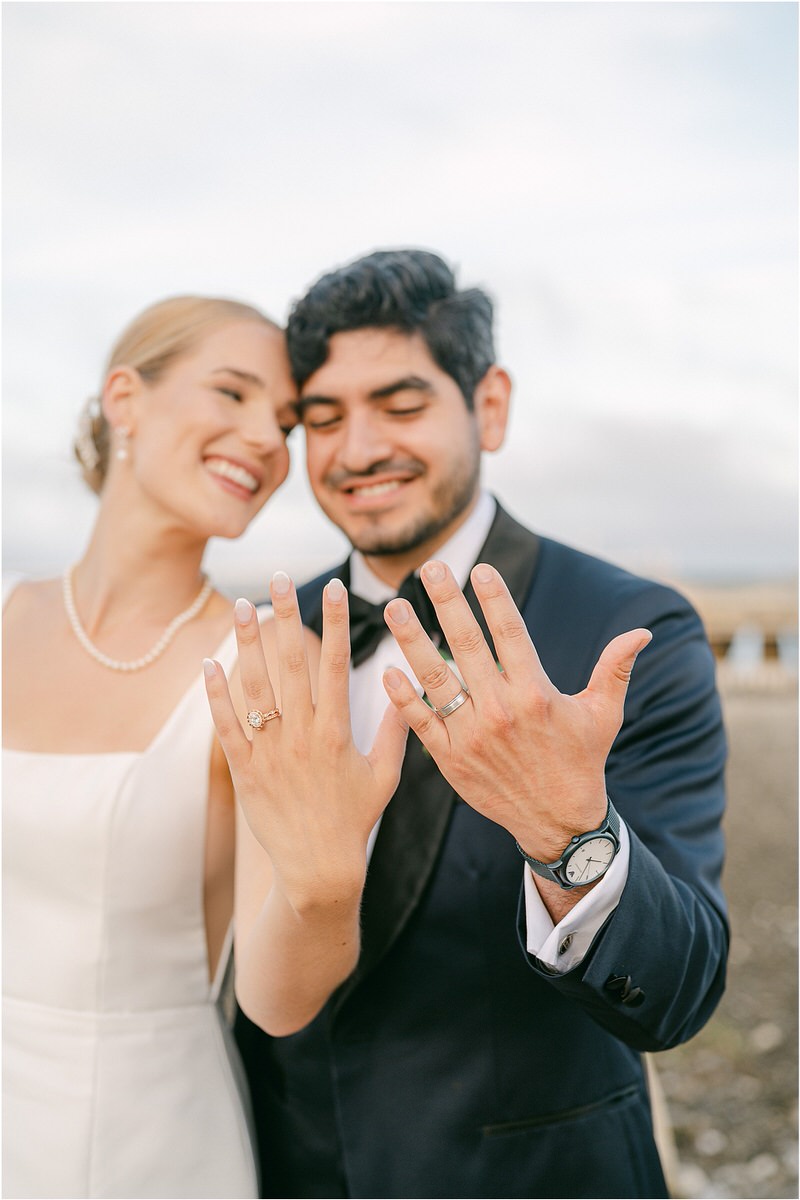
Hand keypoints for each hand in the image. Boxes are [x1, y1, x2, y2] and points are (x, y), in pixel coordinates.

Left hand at [204, 574, 407, 910]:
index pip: (336, 663)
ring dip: (248, 643)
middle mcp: (303, 734)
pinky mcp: (246, 769)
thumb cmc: (355, 822)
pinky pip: (228, 725)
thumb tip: (409, 689)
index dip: (335, 622)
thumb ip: (396, 731)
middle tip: (279, 577)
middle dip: (287, 615)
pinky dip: (217, 694)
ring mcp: (271, 750)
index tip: (334, 587)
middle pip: (293, 662)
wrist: (319, 870)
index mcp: (338, 730)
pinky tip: (211, 662)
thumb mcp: (386, 776)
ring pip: (257, 685)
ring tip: (242, 605)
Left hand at [382, 560, 650, 862]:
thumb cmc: (581, 761)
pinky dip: (403, 697)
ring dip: (412, 640)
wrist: (557, 823)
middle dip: (447, 603)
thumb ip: (615, 669)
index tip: (480, 568)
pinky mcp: (452, 759)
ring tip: (395, 607)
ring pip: (436, 678)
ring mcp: (472, 735)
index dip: (495, 599)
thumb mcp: (603, 714)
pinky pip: (421, 722)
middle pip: (467, 645)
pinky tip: (387, 670)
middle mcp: (502, 710)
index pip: (511, 633)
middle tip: (429, 567)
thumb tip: (644, 633)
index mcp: (537, 693)